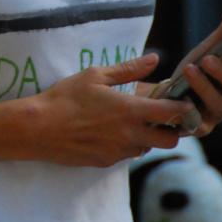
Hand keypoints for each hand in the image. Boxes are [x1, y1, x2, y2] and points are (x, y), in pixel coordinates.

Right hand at [30, 54, 193, 167]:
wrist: (38, 128)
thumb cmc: (65, 97)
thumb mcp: (95, 75)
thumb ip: (128, 69)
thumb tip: (154, 59)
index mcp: (131, 110)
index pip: (173, 114)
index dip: (183, 108)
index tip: (181, 102)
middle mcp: (130, 134)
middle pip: (170, 140)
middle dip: (171, 129)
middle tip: (160, 116)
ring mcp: (119, 151)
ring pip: (148, 148)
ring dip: (148, 137)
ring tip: (131, 121)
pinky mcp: (107, 161)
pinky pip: (127, 154)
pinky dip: (127, 144)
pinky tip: (110, 131)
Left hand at [171, 0, 221, 136]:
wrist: (167, 96)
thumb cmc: (195, 69)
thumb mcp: (210, 46)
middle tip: (207, 59)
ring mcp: (216, 114)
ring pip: (219, 106)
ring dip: (204, 87)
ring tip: (188, 69)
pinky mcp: (198, 128)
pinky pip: (197, 124)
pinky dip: (188, 111)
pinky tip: (178, 98)